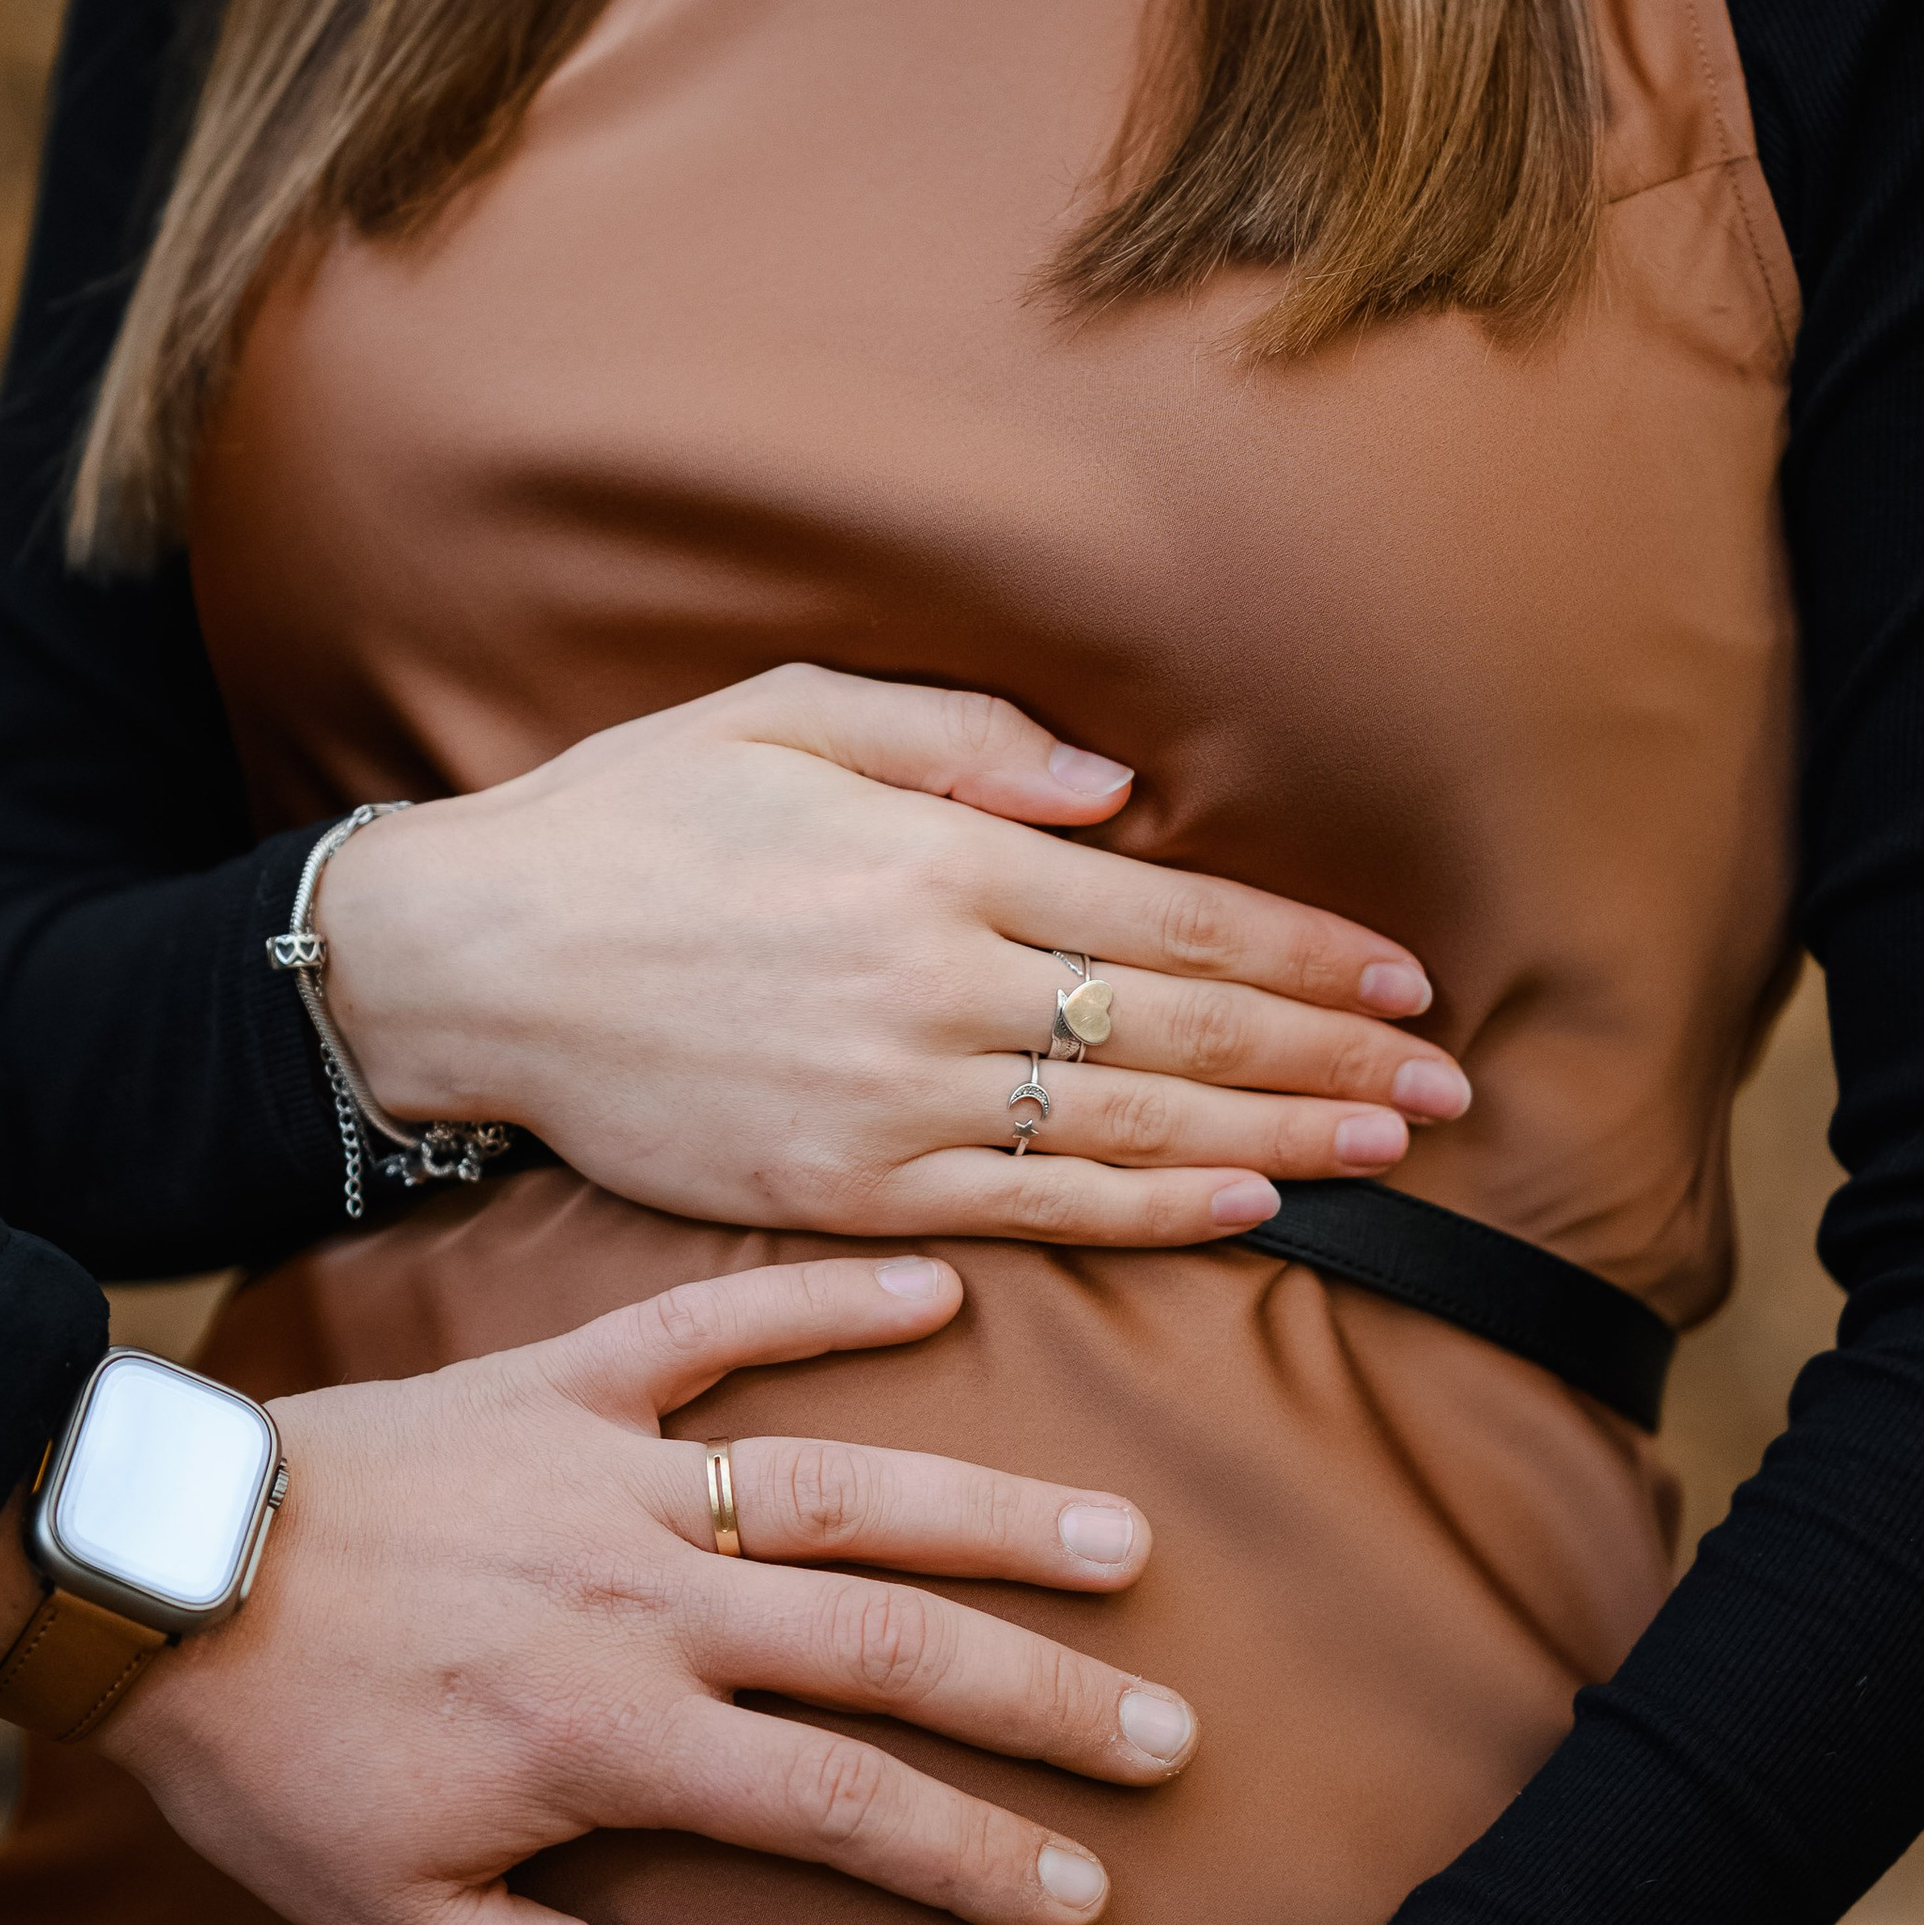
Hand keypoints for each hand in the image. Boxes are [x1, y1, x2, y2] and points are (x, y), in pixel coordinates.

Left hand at [102, 1255, 1185, 1924]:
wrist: (156, 1574)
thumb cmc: (273, 1762)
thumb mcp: (392, 1924)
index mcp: (617, 1739)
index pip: (844, 1810)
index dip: (975, 1857)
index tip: (1081, 1891)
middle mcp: (649, 1599)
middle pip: (891, 1646)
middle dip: (1042, 1697)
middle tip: (1163, 1732)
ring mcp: (614, 1475)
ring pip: (840, 1488)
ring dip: (987, 1514)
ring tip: (1117, 1540)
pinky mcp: (562, 1381)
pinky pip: (713, 1326)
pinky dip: (824, 1299)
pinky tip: (937, 1288)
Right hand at [318, 665, 1467, 1247]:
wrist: (473, 961)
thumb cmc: (627, 818)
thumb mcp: (783, 713)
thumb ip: (963, 742)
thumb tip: (1119, 796)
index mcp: (936, 856)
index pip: (1173, 916)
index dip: (1306, 951)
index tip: (1403, 978)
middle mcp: (937, 981)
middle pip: (1184, 1028)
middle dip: (1334, 1054)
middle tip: (1450, 1085)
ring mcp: (895, 1098)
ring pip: (1135, 1126)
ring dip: (1284, 1137)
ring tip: (1391, 1148)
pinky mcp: (846, 1189)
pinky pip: (1036, 1211)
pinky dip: (1157, 1210)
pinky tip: (1251, 1206)